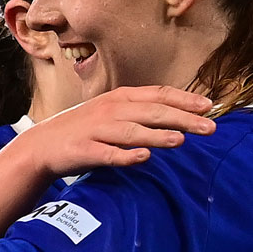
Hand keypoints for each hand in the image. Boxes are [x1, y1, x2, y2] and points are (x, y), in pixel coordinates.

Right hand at [8, 85, 216, 178]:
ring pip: (131, 131)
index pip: (158, 94)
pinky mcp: (83, 150)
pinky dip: (124, 155)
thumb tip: (178, 117)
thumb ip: (140, 113)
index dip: (184, 99)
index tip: (209, 106)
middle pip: (152, 112)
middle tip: (210, 127)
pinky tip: (142, 157)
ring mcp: (96, 130)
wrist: (42, 146)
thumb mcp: (112, 113)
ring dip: (156, 135)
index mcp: (120, 97)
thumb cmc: (84, 130)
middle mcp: (110, 110)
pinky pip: (107, 154)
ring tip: (180, 140)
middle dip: (182, 118)